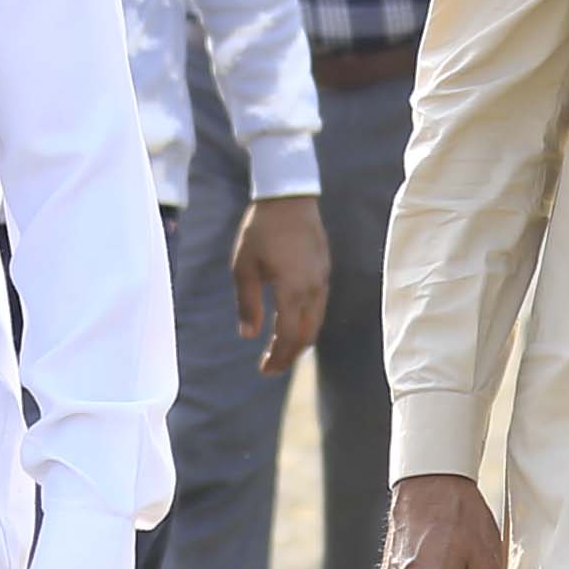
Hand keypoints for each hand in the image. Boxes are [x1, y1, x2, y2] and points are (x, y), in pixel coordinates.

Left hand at [233, 191, 331, 375]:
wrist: (289, 197)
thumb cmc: (260, 231)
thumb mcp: (244, 267)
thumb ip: (247, 304)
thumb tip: (249, 336)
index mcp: (292, 291)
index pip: (289, 336)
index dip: (278, 358)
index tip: (265, 370)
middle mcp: (313, 290)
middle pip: (307, 335)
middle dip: (290, 355)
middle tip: (271, 367)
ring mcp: (322, 280)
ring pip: (316, 322)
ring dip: (300, 340)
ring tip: (281, 349)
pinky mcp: (324, 271)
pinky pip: (319, 306)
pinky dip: (307, 322)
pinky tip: (293, 321)